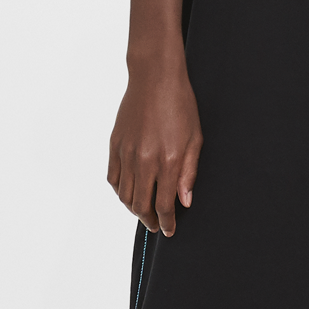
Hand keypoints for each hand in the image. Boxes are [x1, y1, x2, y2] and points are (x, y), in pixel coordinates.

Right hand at [108, 57, 202, 235]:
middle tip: (157, 226)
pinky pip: (113, 178)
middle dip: (150, 221)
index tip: (170, 230)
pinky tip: (129, 193)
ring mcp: (126, 154)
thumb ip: (189, 173)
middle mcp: (144, 161)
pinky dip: (120, 191)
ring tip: (144, 212)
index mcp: (168, 161)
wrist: (154, 78)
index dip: (167, 222)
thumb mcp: (195, 140)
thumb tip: (184, 202)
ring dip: (134, 209)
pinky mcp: (115, 146)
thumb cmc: (180, 105)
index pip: (164, 205)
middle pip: (141, 206)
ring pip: (125, 195)